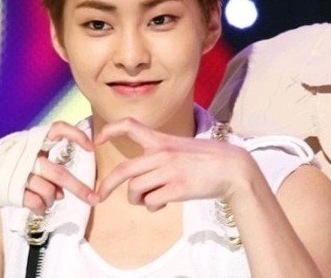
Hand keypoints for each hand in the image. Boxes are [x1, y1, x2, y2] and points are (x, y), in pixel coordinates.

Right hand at [7, 120, 97, 214]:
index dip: (76, 135)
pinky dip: (41, 208)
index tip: (91, 147)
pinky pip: (35, 202)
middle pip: (59, 172)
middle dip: (79, 188)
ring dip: (52, 200)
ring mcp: (18, 172)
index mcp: (34, 140)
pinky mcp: (10, 189)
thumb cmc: (10, 167)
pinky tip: (38, 208)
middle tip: (94, 199)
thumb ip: (49, 171)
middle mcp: (27, 154)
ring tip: (48, 201)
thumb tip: (61, 193)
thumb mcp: (29, 158)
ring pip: (48, 190)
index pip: (57, 129)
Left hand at [95, 118, 253, 210]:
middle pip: (123, 170)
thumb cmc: (205, 158)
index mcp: (161, 139)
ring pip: (135, 190)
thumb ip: (158, 155)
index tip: (97, 139)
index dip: (110, 130)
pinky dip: (152, 206)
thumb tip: (139, 178)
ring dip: (136, 199)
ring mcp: (169, 171)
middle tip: (99, 195)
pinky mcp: (177, 189)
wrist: (232, 167)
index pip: (130, 125)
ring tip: (147, 199)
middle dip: (106, 185)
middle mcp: (161, 153)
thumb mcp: (180, 146)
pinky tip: (161, 204)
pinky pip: (151, 202)